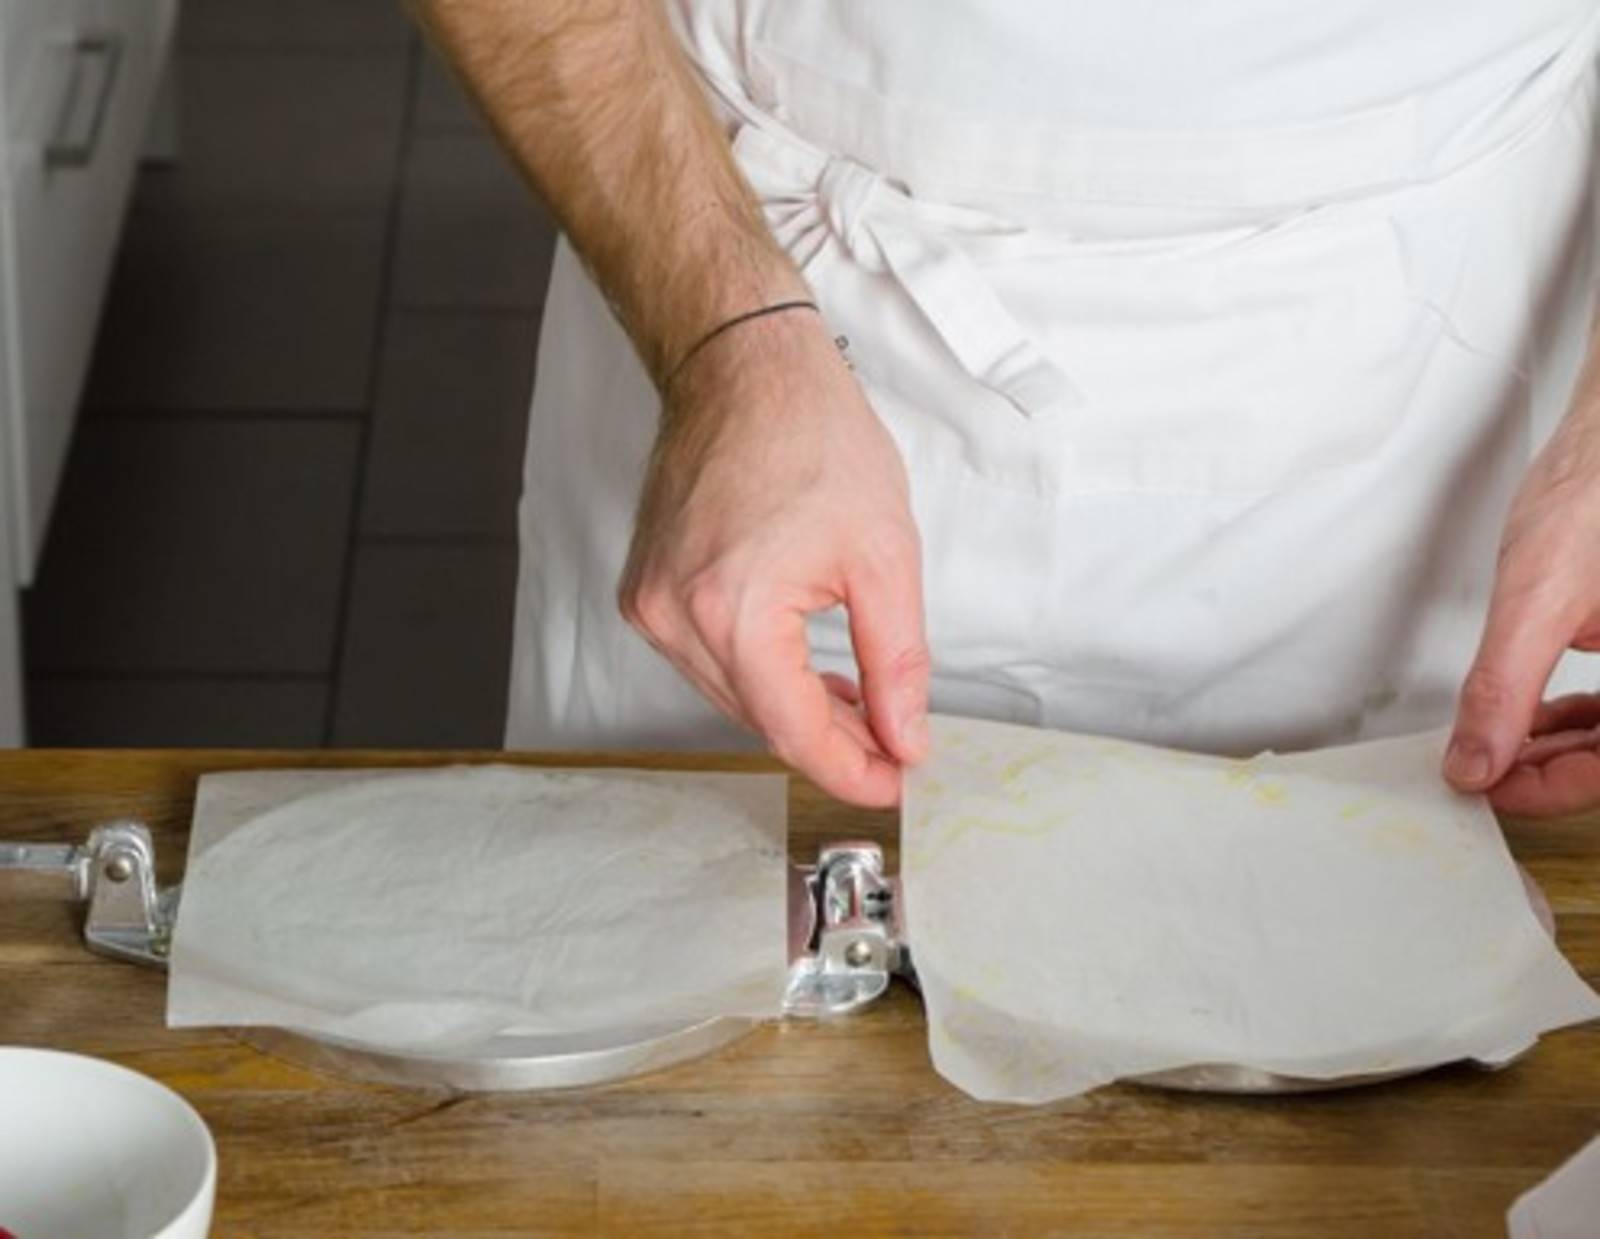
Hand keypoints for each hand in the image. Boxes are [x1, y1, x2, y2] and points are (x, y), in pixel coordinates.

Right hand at [618, 309, 929, 806]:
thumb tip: (905, 736)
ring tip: (860, 701)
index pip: (793, 730)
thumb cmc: (810, 434)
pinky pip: (707, 659)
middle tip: (893, 743)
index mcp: (731, 611)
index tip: (894, 783)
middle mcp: (673, 616)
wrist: (742, 366)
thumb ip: (898, 662)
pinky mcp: (644, 590)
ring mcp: (649, 604)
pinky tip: (806, 665)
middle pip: (760, 719)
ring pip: (732, 695)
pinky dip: (758, 672)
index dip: (851, 768)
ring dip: (795, 707)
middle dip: (832, 739)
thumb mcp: (885, 555)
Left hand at [1445, 400, 1599, 814]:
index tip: (1486, 789)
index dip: (1551, 791)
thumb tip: (1473, 763)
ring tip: (1499, 746)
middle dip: (1551, 769)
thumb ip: (1502, 689)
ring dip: (1564, 744)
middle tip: (1481, 770)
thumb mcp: (1537, 599)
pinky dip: (1582, 711)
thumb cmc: (1597, 490)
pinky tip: (1537, 713)